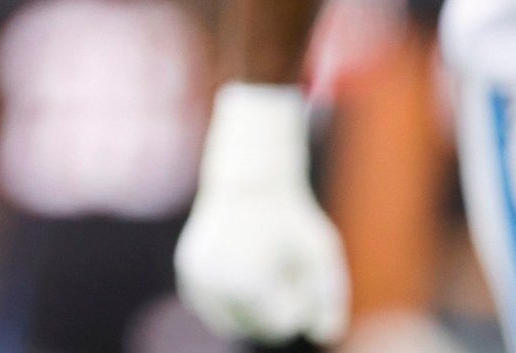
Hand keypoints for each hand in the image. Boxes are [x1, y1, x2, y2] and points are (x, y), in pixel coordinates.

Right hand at [176, 84, 348, 344]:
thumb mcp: (321, 252)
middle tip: (279, 264)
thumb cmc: (289, 218)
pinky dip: (231, 299)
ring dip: (252, 306)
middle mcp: (213, 286)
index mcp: (246, 284)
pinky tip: (243, 269)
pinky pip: (214, 309)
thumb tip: (322, 335)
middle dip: (273, 305)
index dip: (296, 300)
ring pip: (231, 324)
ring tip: (262, 266)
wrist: (249, 180)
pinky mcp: (187, 273)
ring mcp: (195, 279)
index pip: (280, 326)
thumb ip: (329, 299)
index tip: (296, 268)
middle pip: (255, 328)